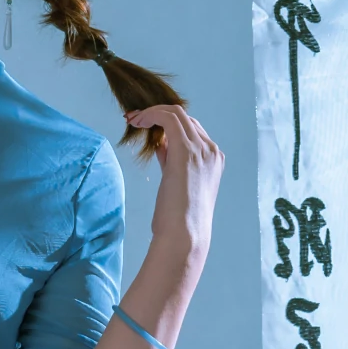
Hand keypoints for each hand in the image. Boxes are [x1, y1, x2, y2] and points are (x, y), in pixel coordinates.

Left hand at [125, 105, 223, 264]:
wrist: (184, 235)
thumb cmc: (178, 218)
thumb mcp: (177, 183)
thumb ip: (173, 161)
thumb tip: (162, 145)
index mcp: (213, 159)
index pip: (191, 129)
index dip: (168, 123)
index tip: (148, 125)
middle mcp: (211, 151)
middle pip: (185, 118)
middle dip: (158, 113)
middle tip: (136, 118)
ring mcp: (201, 150)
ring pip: (177, 114)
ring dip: (152, 112)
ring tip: (134, 119)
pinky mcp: (186, 152)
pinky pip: (168, 119)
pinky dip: (151, 115)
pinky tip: (138, 121)